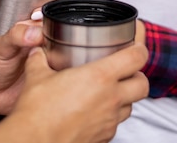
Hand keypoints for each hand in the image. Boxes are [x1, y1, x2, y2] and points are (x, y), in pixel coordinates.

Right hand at [0, 40, 148, 142]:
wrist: (33, 141)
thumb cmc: (37, 113)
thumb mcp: (36, 76)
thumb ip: (40, 59)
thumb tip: (38, 53)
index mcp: (99, 77)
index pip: (136, 57)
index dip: (139, 46)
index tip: (135, 43)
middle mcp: (110, 99)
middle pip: (143, 84)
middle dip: (137, 75)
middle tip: (125, 70)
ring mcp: (109, 121)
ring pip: (130, 106)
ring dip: (124, 97)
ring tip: (107, 91)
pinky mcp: (103, 138)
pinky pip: (114, 124)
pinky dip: (109, 116)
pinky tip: (93, 111)